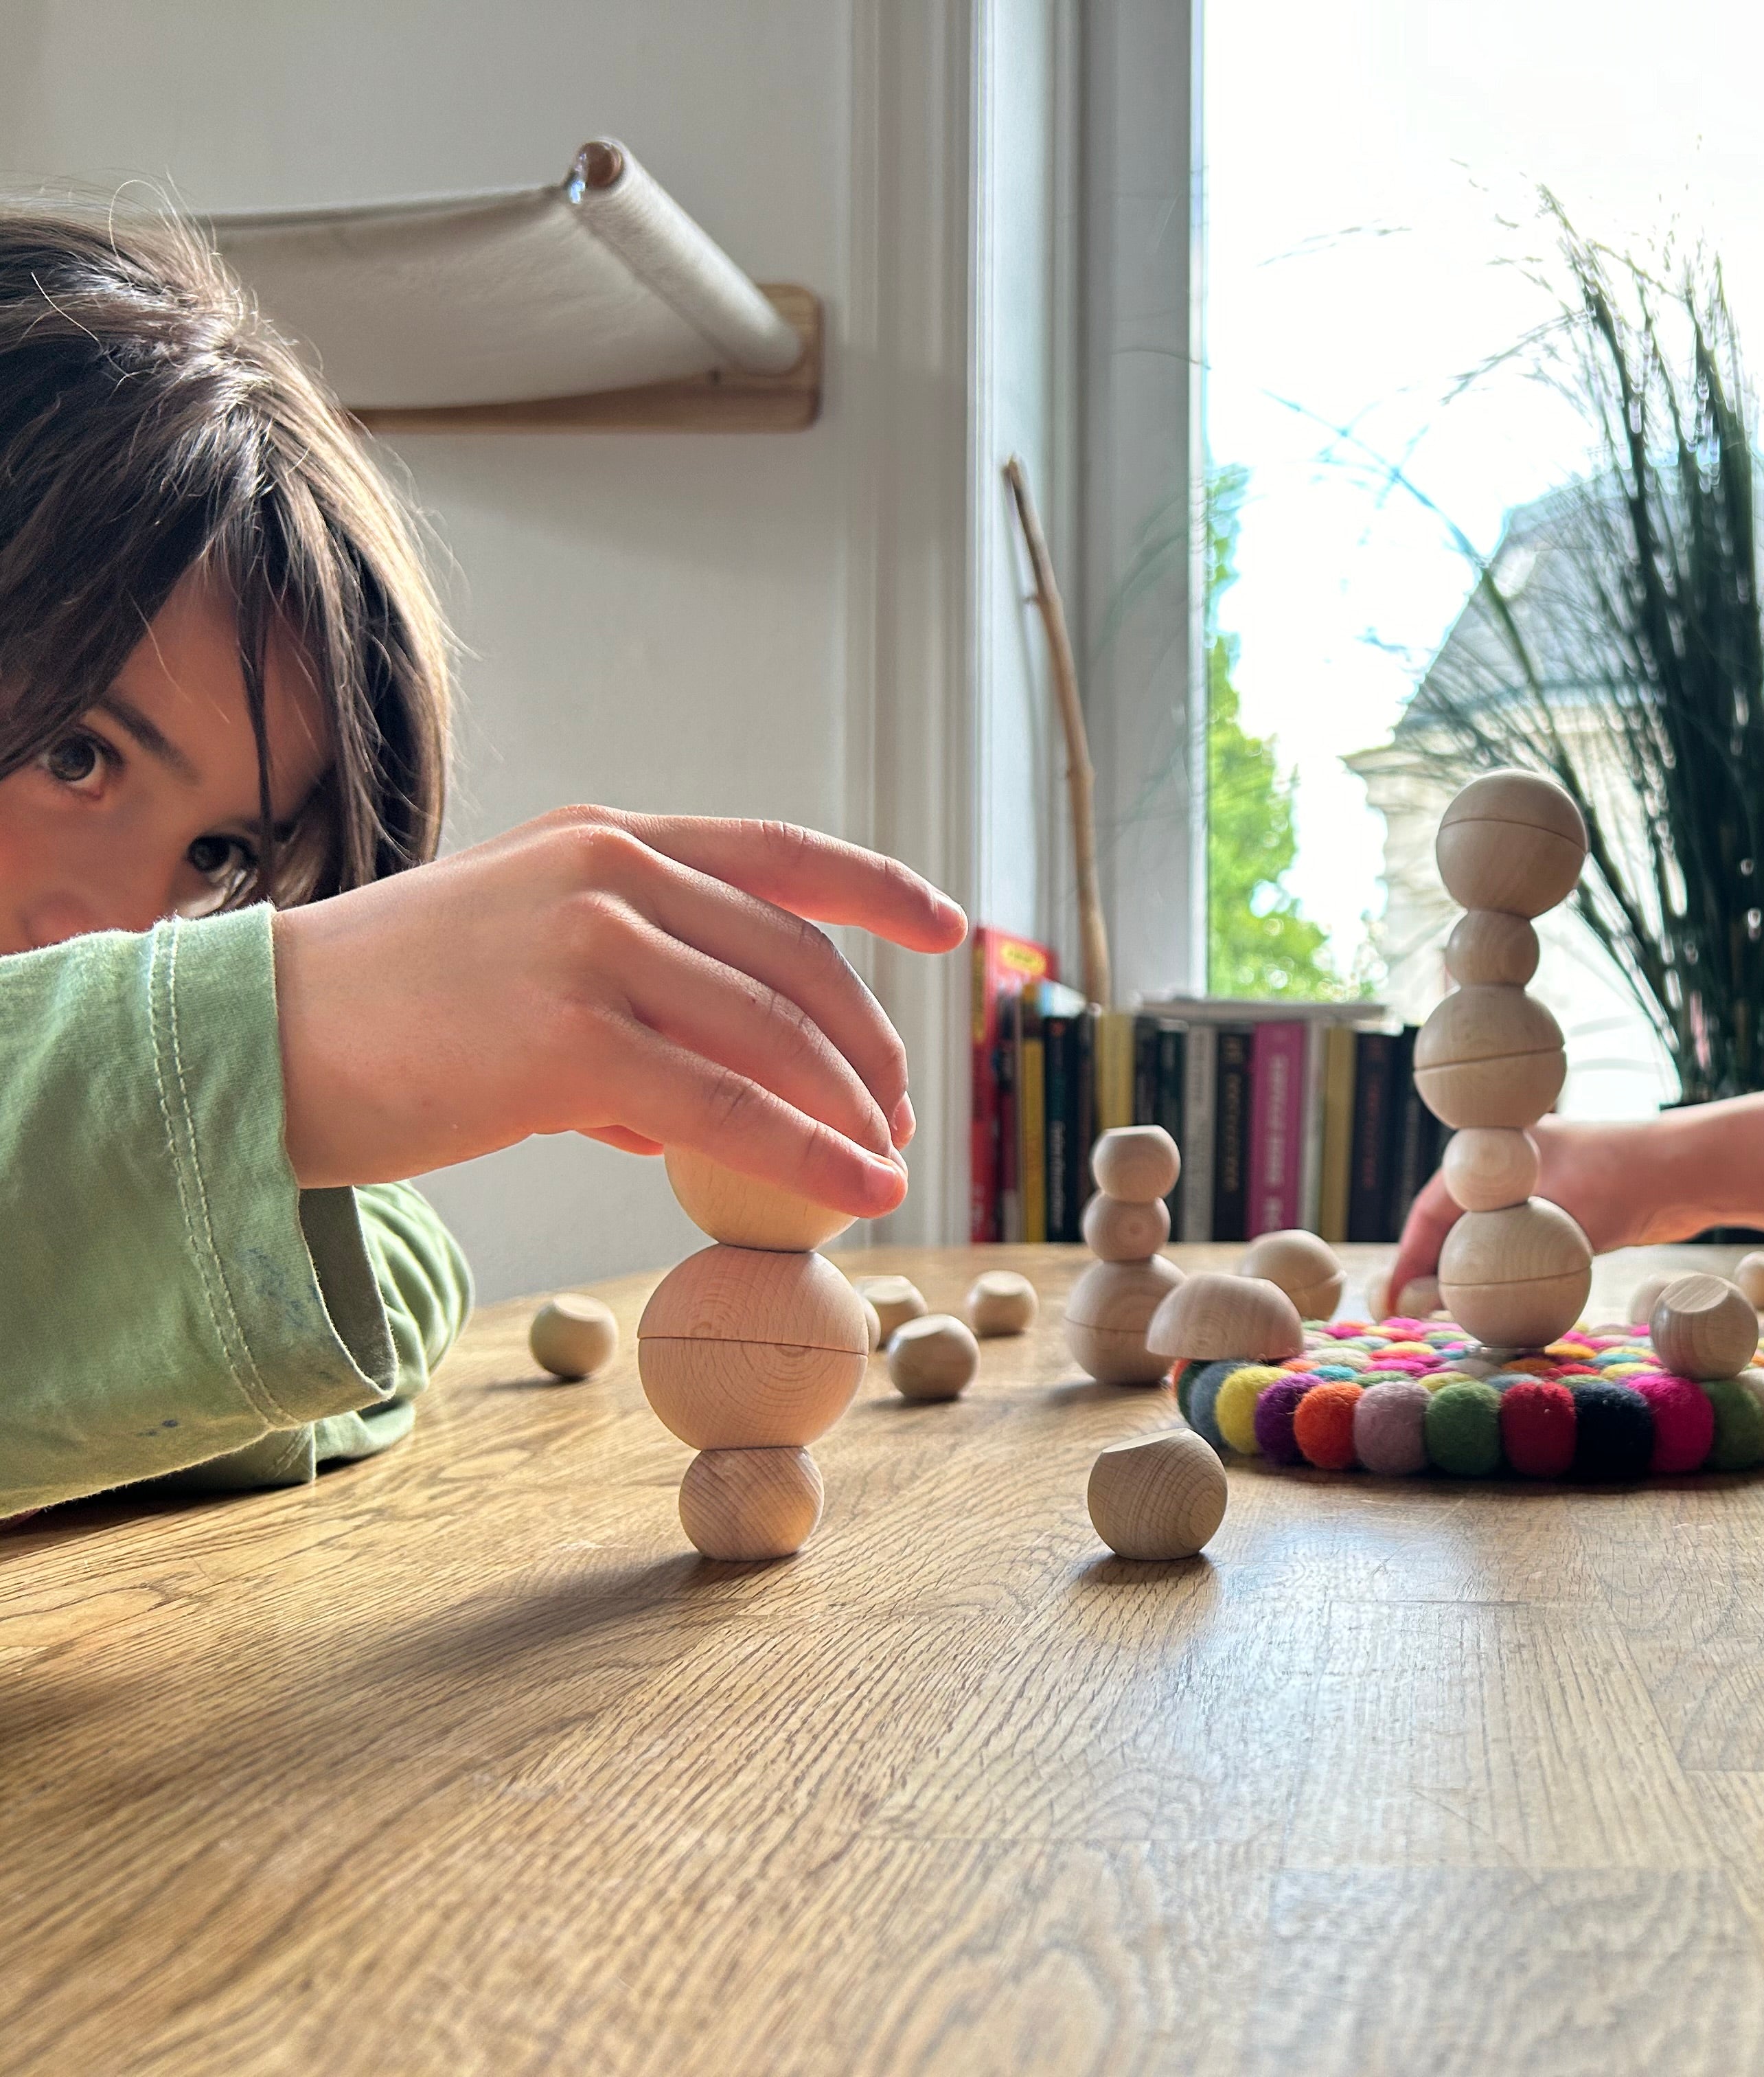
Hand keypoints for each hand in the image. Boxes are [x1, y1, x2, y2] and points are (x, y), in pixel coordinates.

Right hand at [273, 805, 966, 1215]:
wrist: (254, 1046)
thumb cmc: (387, 1020)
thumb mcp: (520, 967)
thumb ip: (622, 1010)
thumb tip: (691, 1107)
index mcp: (604, 838)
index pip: (776, 852)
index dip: (878, 890)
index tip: (950, 929)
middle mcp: (609, 873)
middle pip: (797, 960)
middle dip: (867, 1041)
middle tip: (898, 1106)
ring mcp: (590, 949)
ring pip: (776, 1035)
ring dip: (852, 1107)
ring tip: (885, 1161)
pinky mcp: (568, 1042)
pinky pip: (730, 1109)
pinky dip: (811, 1154)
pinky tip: (859, 1188)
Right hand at [1382, 1114, 1714, 1311]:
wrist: (1692, 1171)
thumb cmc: (1622, 1183)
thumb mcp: (1550, 1226)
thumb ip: (1489, 1264)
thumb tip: (1427, 1303)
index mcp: (1497, 1153)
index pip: (1432, 1209)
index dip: (1406, 1257)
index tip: (1390, 1302)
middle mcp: (1511, 1165)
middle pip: (1453, 1222)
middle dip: (1429, 1269)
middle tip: (1407, 1317)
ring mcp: (1539, 1185)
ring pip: (1486, 1236)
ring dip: (1466, 1273)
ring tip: (1444, 1318)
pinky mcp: (1568, 1207)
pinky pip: (1519, 1243)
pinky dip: (1504, 1271)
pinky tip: (1498, 1305)